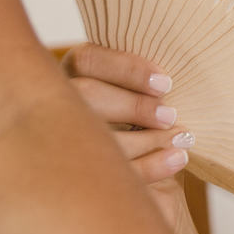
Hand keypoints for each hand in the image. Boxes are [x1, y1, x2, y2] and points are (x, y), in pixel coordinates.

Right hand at [62, 43, 195, 232]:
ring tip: (180, 138)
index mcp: (68, 72)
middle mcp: (53, 101)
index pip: (87, 60)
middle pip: (86, 94)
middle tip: (171, 116)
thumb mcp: (132, 90)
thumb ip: (141, 81)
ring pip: (91, 136)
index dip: (128, 69)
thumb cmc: (136, 109)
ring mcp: (55, 138)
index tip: (166, 84)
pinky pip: (104, 172)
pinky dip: (148, 166)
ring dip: (145, 139)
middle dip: (135, 106)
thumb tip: (170, 82)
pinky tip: (177, 158)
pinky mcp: (71, 173)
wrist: (118, 164)